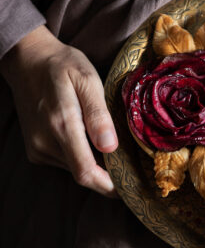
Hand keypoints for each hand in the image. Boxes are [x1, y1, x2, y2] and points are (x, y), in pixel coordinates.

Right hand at [0, 26, 117, 195]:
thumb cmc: (62, 66)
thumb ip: (98, 114)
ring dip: (97, 166)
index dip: (109, 186)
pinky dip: (83, 158)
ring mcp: (37, 147)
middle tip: (133, 169)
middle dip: (108, 176)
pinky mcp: (35, 147)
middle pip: (82, 173)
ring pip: (74, 169)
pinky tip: (96, 144)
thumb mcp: (87, 80)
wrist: (28, 60)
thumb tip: (110, 146)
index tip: (131, 187)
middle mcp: (45, 142)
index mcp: (62, 125)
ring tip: (118, 153)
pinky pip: (65, 161)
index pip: (86, 172)